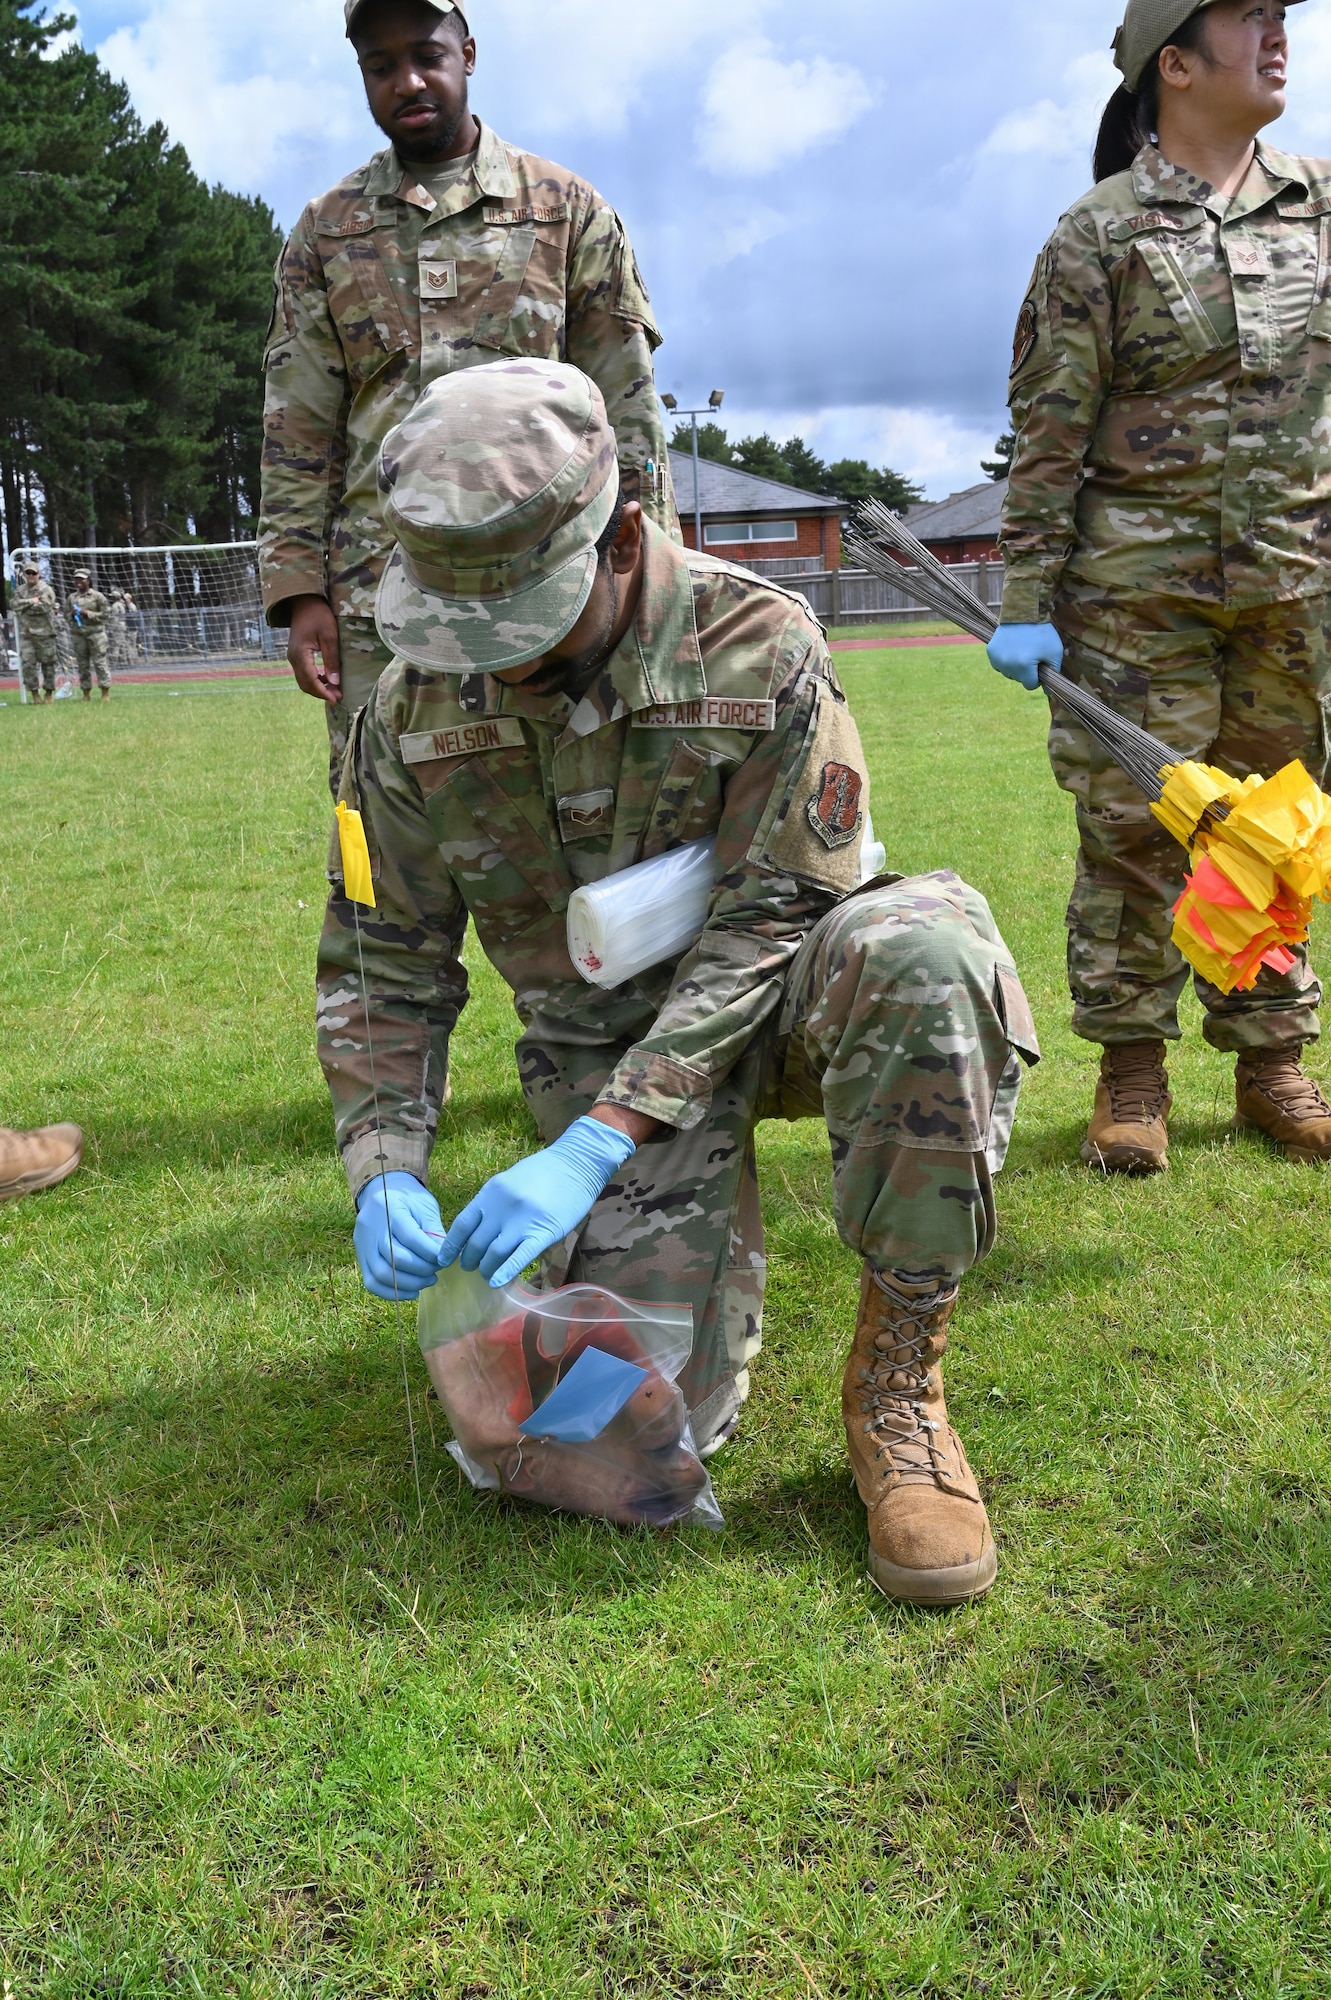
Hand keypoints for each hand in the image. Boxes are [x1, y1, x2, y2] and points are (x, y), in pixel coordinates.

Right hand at [286, 594, 341, 704]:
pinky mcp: (296, 655)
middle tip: (338, 696)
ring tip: (334, 690)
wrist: (304, 602)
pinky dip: (314, 680)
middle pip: (305, 684)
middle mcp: (293, 658)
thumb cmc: (319, 615)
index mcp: (300, 654)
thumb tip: (335, 682)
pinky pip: (303, 673)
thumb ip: (331, 659)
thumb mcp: (329, 636)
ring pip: (303, 680)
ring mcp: (293, 657)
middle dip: (321, 693)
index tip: (336, 699)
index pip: (310, 680)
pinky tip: (327, 680)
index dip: (323, 692)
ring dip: (318, 688)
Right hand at [354, 1171, 443, 1299]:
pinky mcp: (360, 1257)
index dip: (430, 1253)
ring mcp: (362, 1244)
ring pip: (382, 1274)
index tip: (445, 1259)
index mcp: (389, 1208)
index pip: (410, 1237)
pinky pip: (372, 1282)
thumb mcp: (424, 1206)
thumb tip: (445, 1257)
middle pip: (395, 1258)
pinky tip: (412, 1291)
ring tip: (428, 1280)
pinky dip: (393, 1292)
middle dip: (422, 1269)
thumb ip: (434, 1231)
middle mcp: (372, 1227)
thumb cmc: (408, 1199)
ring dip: (410, 1283)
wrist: (382, 1191)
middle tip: (437, 1270)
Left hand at [439, 1115, 637, 1288]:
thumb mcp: (509, 1181)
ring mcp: (522, 1221)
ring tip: (486, 1275)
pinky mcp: (543, 1233)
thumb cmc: (543, 1172)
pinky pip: (520, 1257)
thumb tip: (477, 1231)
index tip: (444, 1259)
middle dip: (469, 1261)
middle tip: (470, 1268)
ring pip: (494, 1254)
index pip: (462, 1224)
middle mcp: (502, 1207)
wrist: (578, 1163)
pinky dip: (505, 1272)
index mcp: (490, 1192)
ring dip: (486, 1269)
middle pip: (476, 1243)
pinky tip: (497, 1283)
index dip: (451, 1246)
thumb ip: (493, 1204)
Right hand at [986, 622, 1062, 691]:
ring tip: (1022, 650)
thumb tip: (1048, 691)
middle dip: (1026, 671)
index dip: (1037, 677)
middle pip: (1018, 679)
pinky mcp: (991, 651)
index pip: (1030, 685)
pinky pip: (999, 664)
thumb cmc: (1042, 632)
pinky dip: (1005, 660)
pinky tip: (1012, 649)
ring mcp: (997, 658)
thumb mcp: (1055, 652)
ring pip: (1008, 673)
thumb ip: (1053, 672)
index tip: (1040, 666)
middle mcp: (1007, 664)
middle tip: (1032, 654)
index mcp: (1024, 666)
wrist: (1025, 611)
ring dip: (1015, 667)